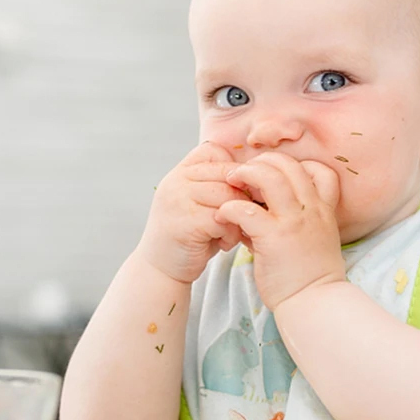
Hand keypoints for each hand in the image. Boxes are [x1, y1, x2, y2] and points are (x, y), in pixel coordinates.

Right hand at [137, 142, 249, 283]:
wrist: (161, 269)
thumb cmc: (189, 236)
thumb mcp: (199, 203)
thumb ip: (218, 186)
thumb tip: (258, 174)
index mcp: (180, 172)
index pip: (214, 150)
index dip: (234, 170)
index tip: (239, 194)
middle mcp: (176, 181)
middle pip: (227, 174)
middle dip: (243, 197)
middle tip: (244, 218)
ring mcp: (177, 200)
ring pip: (227, 196)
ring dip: (239, 217)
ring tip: (232, 233)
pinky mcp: (184, 222)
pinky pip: (223, 219)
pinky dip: (231, 234)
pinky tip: (225, 244)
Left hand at [214, 152, 345, 310]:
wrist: (314, 303)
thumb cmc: (308, 277)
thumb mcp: (313, 241)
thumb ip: (294, 221)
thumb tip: (261, 210)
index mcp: (323, 210)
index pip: (318, 170)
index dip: (293, 165)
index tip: (273, 175)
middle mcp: (311, 210)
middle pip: (288, 165)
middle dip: (262, 162)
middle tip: (242, 174)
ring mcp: (294, 222)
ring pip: (269, 176)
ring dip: (245, 174)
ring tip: (231, 183)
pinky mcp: (273, 238)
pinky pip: (246, 210)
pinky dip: (230, 207)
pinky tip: (222, 215)